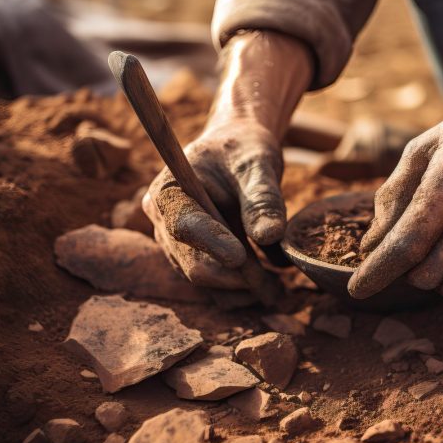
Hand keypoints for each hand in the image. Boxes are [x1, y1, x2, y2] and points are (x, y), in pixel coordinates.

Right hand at [144, 120, 283, 288]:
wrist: (238, 153)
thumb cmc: (244, 150)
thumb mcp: (258, 164)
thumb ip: (262, 197)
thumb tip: (269, 236)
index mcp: (169, 190)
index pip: (184, 224)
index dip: (211, 242)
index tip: (242, 256)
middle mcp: (164, 221)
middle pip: (193, 263)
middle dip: (236, 277)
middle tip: (276, 287)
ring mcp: (176, 245)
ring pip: (206, 281)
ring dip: (242, 290)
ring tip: (278, 290)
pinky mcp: (194, 259)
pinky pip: (214, 287)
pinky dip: (241, 292)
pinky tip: (269, 288)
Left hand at [348, 32, 442, 299]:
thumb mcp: (425, 146)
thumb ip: (393, 195)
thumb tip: (371, 246)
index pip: (408, 242)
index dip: (379, 271)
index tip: (359, 289)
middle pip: (429, 271)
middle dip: (408, 271)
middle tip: (409, 249)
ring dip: (437, 278)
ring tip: (436, 251)